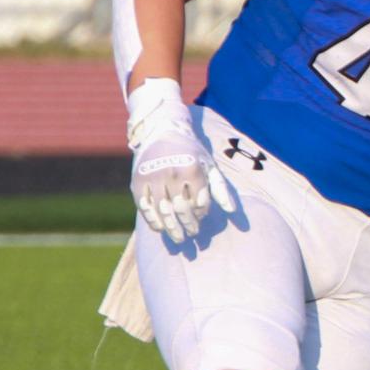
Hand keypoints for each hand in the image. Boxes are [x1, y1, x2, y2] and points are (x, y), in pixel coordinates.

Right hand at [126, 79, 237, 244]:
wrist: (163, 131)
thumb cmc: (192, 153)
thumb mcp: (210, 167)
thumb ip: (221, 189)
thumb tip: (231, 211)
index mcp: (192, 169)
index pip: (199, 202)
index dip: (201, 214)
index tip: (201, 220)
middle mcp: (172, 172)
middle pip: (181, 209)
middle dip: (188, 226)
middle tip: (191, 234)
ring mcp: (153, 177)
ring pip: (163, 211)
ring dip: (171, 228)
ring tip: (178, 238)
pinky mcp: (138, 181)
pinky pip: (144, 207)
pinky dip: (152, 220)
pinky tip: (160, 228)